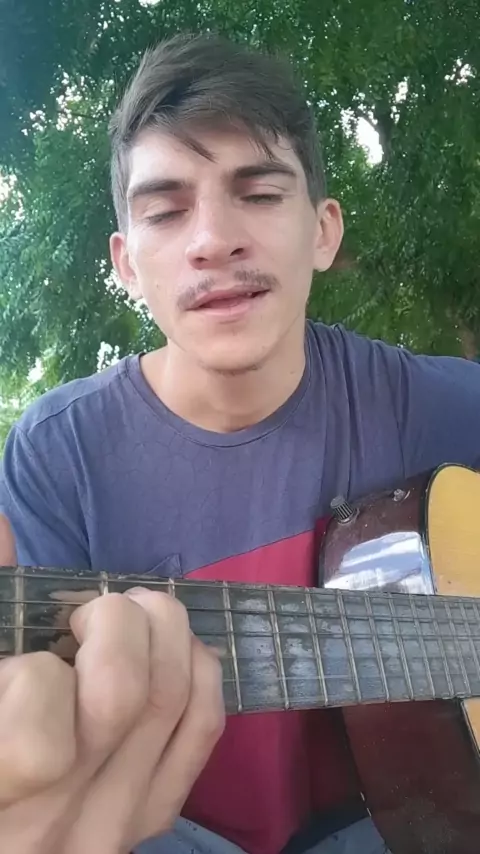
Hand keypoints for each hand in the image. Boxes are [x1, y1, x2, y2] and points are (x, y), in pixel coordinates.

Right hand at [0, 514, 224, 853]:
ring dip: (163, 629)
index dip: (33, 677)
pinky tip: (172, 651)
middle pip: (124, 697)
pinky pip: (204, 726)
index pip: (38, 742)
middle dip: (115, 621)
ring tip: (131, 618)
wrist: (6, 844)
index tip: (18, 664)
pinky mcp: (155, 815)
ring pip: (173, 699)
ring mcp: (116, 823)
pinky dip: (199, 669)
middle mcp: (61, 822)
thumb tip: (4, 525)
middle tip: (88, 615)